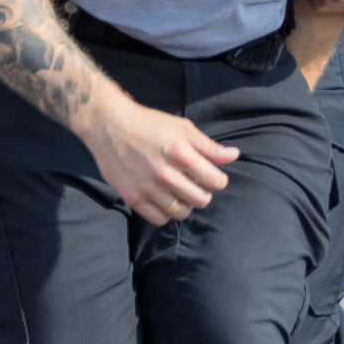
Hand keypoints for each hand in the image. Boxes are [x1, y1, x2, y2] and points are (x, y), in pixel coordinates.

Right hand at [78, 95, 238, 224]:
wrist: (109, 126)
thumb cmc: (149, 124)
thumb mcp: (182, 128)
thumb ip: (209, 146)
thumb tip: (234, 155)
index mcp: (180, 152)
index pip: (215, 181)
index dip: (219, 181)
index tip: (212, 177)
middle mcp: (165, 172)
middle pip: (201, 200)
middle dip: (203, 193)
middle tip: (195, 185)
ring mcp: (147, 187)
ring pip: (181, 213)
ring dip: (185, 205)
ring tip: (180, 192)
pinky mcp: (132, 197)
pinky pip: (159, 219)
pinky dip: (166, 214)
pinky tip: (164, 200)